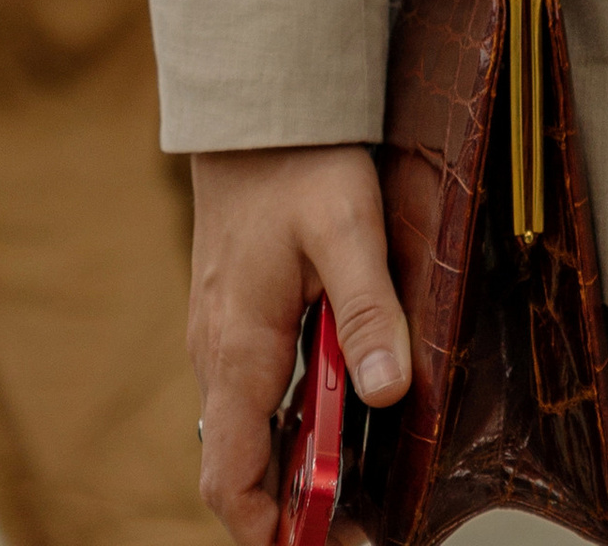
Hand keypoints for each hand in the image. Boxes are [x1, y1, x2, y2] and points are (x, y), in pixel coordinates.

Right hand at [189, 146, 409, 545]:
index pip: (231, 476)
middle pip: (238, 464)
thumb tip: (388, 391)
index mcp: (240, 347)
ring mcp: (221, 334)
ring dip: (289, 463)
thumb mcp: (348, 225)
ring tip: (354, 477)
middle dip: (289, 505)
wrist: (257, 105)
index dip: (271, 525)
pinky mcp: (234, 313)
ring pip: (245, 427)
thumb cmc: (300, 158)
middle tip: (356, 521)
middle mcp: (218, 352)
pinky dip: (285, 419)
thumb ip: (368, 309)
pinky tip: (333, 406)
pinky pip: (251, 389)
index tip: (324, 542)